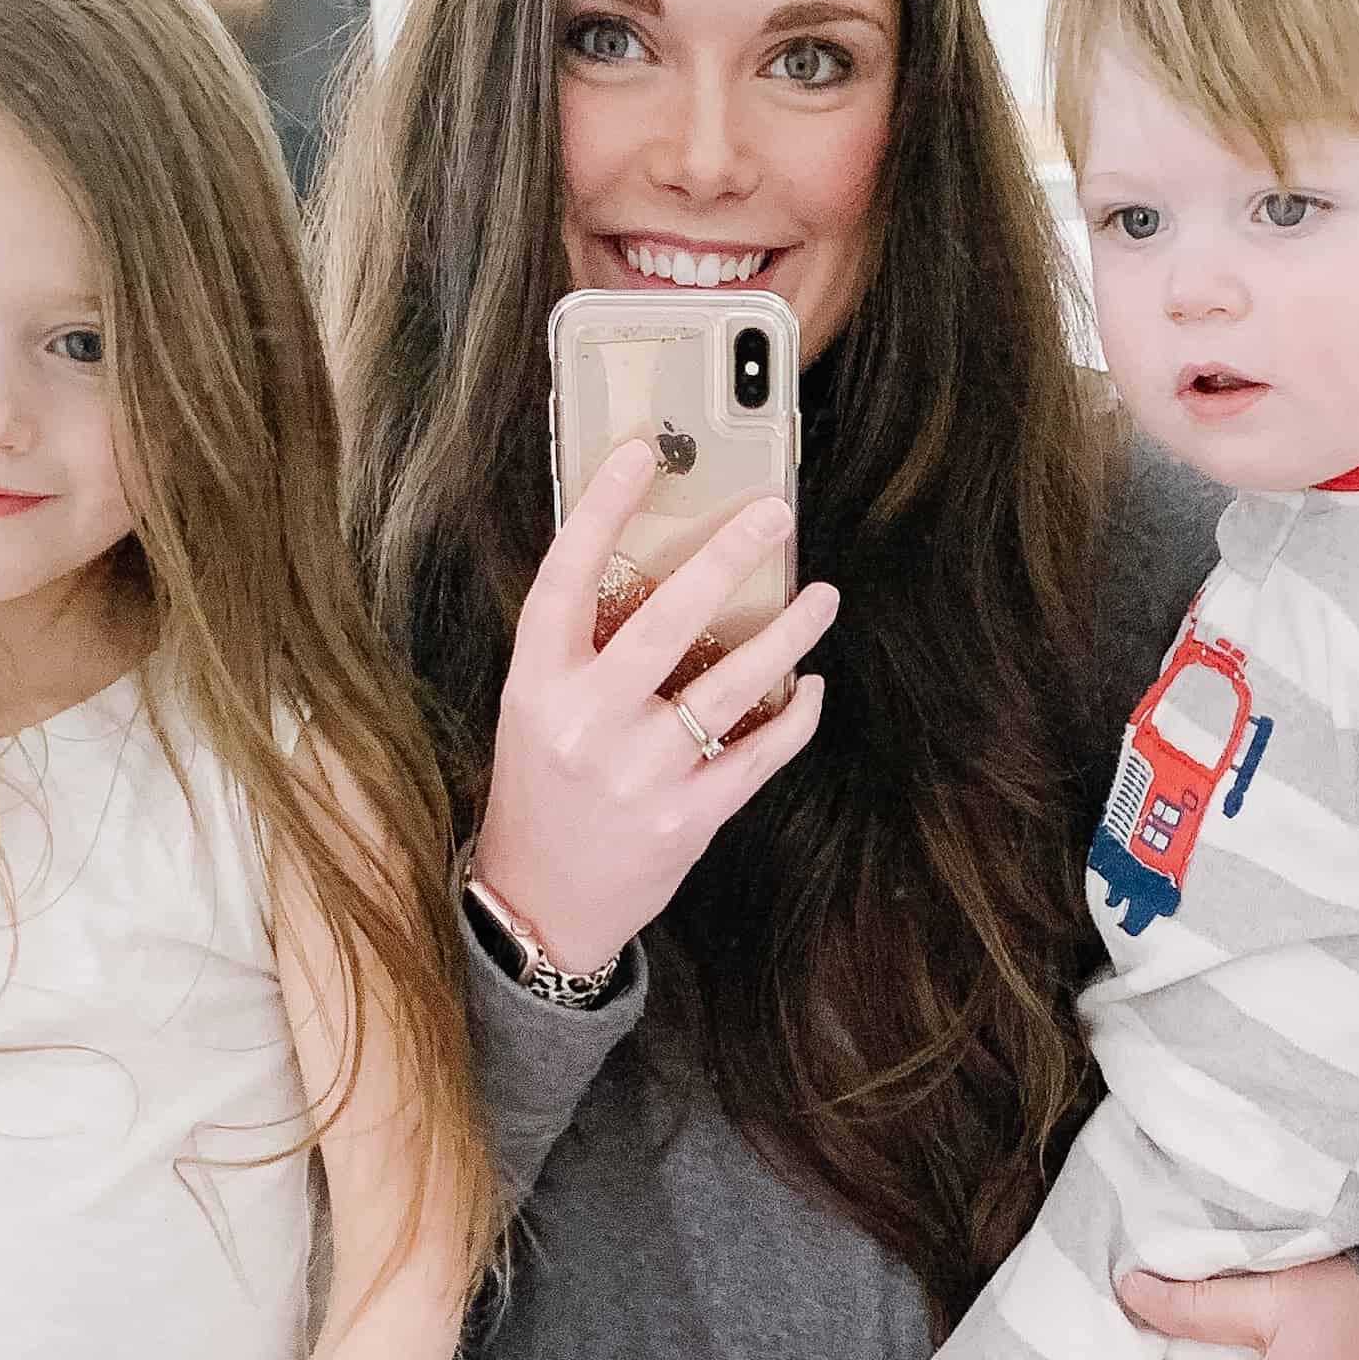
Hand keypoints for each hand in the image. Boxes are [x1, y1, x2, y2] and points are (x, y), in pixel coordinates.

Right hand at [473, 435, 838, 969]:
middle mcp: (585, 725)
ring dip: (786, 635)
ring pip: (729, 687)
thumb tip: (656, 565)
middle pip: (664, 621)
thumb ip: (583, 652)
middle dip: (725, 558)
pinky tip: (810, 687)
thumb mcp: (537, 713)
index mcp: (536, 686)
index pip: (565, 579)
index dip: (601, 511)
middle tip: (774, 513)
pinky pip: (757, 754)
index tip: (641, 453)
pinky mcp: (686, 819)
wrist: (539, 907)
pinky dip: (793, 716)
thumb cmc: (542, 795)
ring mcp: (638, 775)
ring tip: (822, 596)